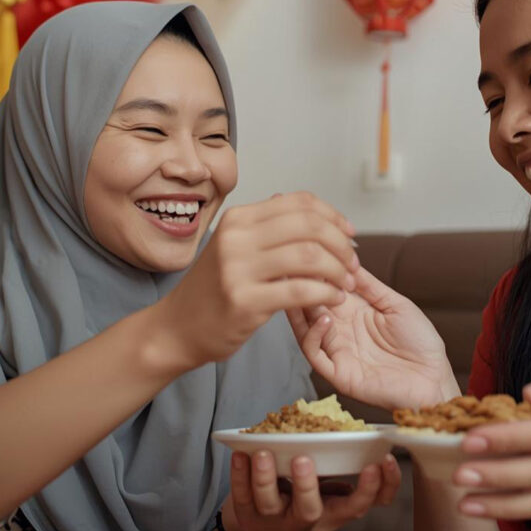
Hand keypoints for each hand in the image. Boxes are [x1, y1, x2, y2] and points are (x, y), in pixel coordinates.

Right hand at [154, 192, 359, 368]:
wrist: (178, 327)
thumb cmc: (214, 289)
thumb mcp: (236, 247)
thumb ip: (271, 229)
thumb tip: (316, 213)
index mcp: (238, 219)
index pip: (299, 203)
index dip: (333, 216)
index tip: (349, 234)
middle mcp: (237, 238)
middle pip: (309, 226)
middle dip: (341, 244)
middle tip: (352, 262)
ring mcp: (238, 269)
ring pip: (310, 256)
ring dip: (338, 270)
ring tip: (347, 283)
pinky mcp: (245, 301)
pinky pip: (301, 291)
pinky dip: (327, 294)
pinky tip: (334, 299)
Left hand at [222, 450, 401, 530]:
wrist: (262, 516)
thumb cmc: (303, 490)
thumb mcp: (327, 481)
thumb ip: (339, 462)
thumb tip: (354, 427)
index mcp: (332, 512)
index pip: (358, 506)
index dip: (373, 488)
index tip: (379, 463)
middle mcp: (307, 521)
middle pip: (310, 511)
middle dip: (306, 486)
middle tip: (303, 459)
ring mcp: (275, 521)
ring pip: (270, 505)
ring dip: (265, 478)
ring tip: (263, 453)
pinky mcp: (249, 518)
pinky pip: (242, 497)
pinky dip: (240, 475)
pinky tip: (240, 454)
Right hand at [287, 266, 458, 410]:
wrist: (433, 379)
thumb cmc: (420, 344)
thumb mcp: (396, 305)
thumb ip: (370, 286)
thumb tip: (349, 260)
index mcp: (355, 312)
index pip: (326, 289)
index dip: (316, 273)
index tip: (309, 252)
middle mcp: (342, 330)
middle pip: (310, 306)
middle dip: (302, 286)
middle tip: (293, 267)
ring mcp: (338, 351)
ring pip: (305, 328)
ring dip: (300, 308)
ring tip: (305, 287)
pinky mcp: (339, 373)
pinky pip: (315, 354)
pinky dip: (313, 334)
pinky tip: (324, 317)